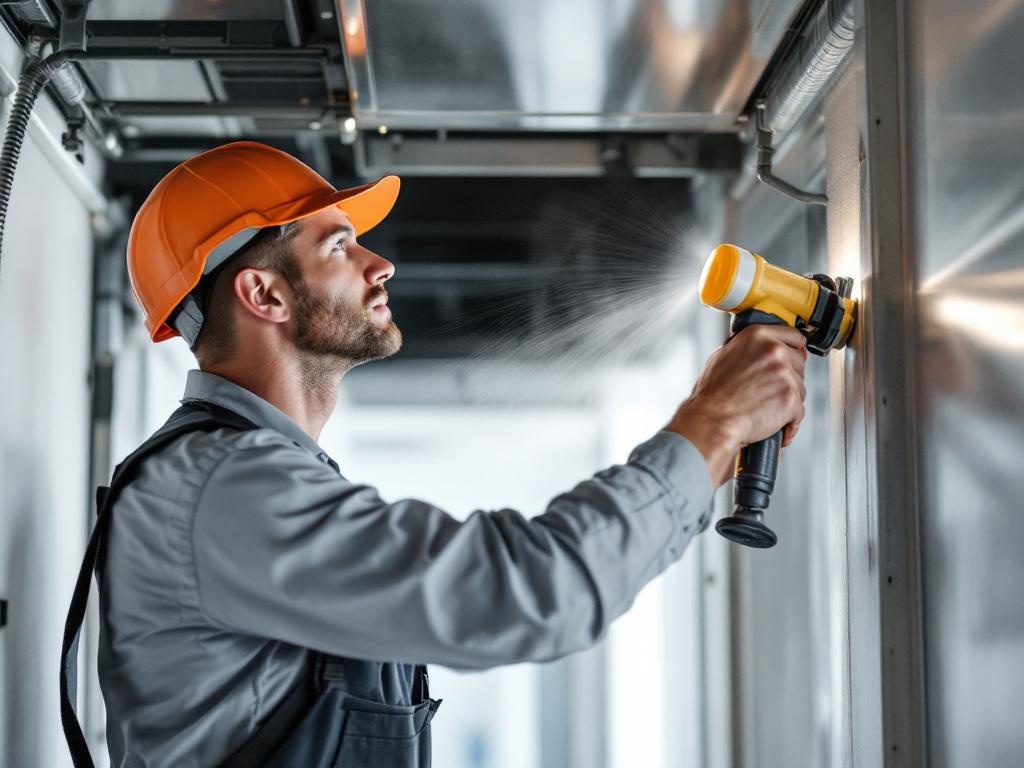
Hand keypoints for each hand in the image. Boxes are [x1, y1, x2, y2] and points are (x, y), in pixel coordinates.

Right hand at [666, 325, 807, 485]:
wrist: (712, 420)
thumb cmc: (712, 394)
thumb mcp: (722, 357)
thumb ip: (747, 349)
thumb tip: (759, 349)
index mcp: (757, 336)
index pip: (794, 337)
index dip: (794, 350)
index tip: (794, 357)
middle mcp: (773, 350)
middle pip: (800, 363)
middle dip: (789, 378)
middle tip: (770, 390)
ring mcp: (784, 374)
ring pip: (800, 388)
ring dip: (788, 400)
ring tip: (766, 408)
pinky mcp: (790, 397)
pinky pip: (799, 411)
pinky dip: (789, 421)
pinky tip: (774, 423)